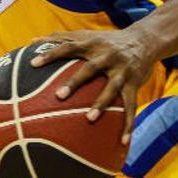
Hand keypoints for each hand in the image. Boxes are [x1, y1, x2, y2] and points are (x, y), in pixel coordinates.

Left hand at [30, 29, 155, 144]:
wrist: (145, 39)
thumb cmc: (107, 41)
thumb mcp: (87, 36)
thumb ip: (61, 38)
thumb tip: (32, 40)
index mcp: (92, 44)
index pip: (68, 47)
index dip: (51, 54)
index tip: (33, 64)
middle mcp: (107, 55)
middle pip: (90, 68)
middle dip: (75, 81)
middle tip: (58, 96)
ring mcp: (122, 70)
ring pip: (112, 88)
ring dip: (101, 103)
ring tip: (89, 119)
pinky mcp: (134, 83)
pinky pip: (131, 106)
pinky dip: (128, 124)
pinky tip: (123, 142)